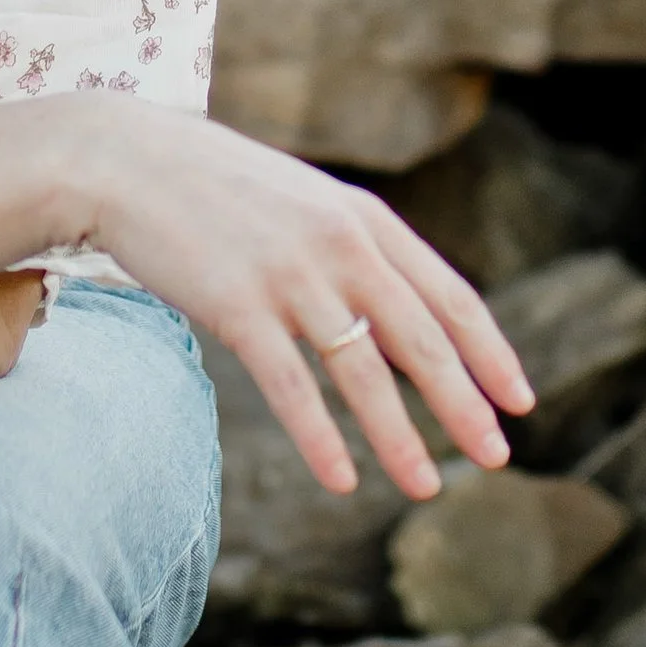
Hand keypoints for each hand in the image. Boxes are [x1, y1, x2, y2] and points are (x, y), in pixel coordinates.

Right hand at [75, 104, 532, 501]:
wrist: (125, 160)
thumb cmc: (213, 185)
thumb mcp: (303, 199)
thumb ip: (353, 247)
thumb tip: (400, 313)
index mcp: (361, 217)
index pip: (448, 295)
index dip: (490, 351)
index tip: (520, 400)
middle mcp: (338, 244)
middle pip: (420, 339)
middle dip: (464, 404)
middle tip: (496, 456)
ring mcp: (289, 275)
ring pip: (363, 372)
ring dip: (400, 438)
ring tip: (426, 486)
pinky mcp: (237, 305)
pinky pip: (292, 387)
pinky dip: (320, 438)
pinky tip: (342, 480)